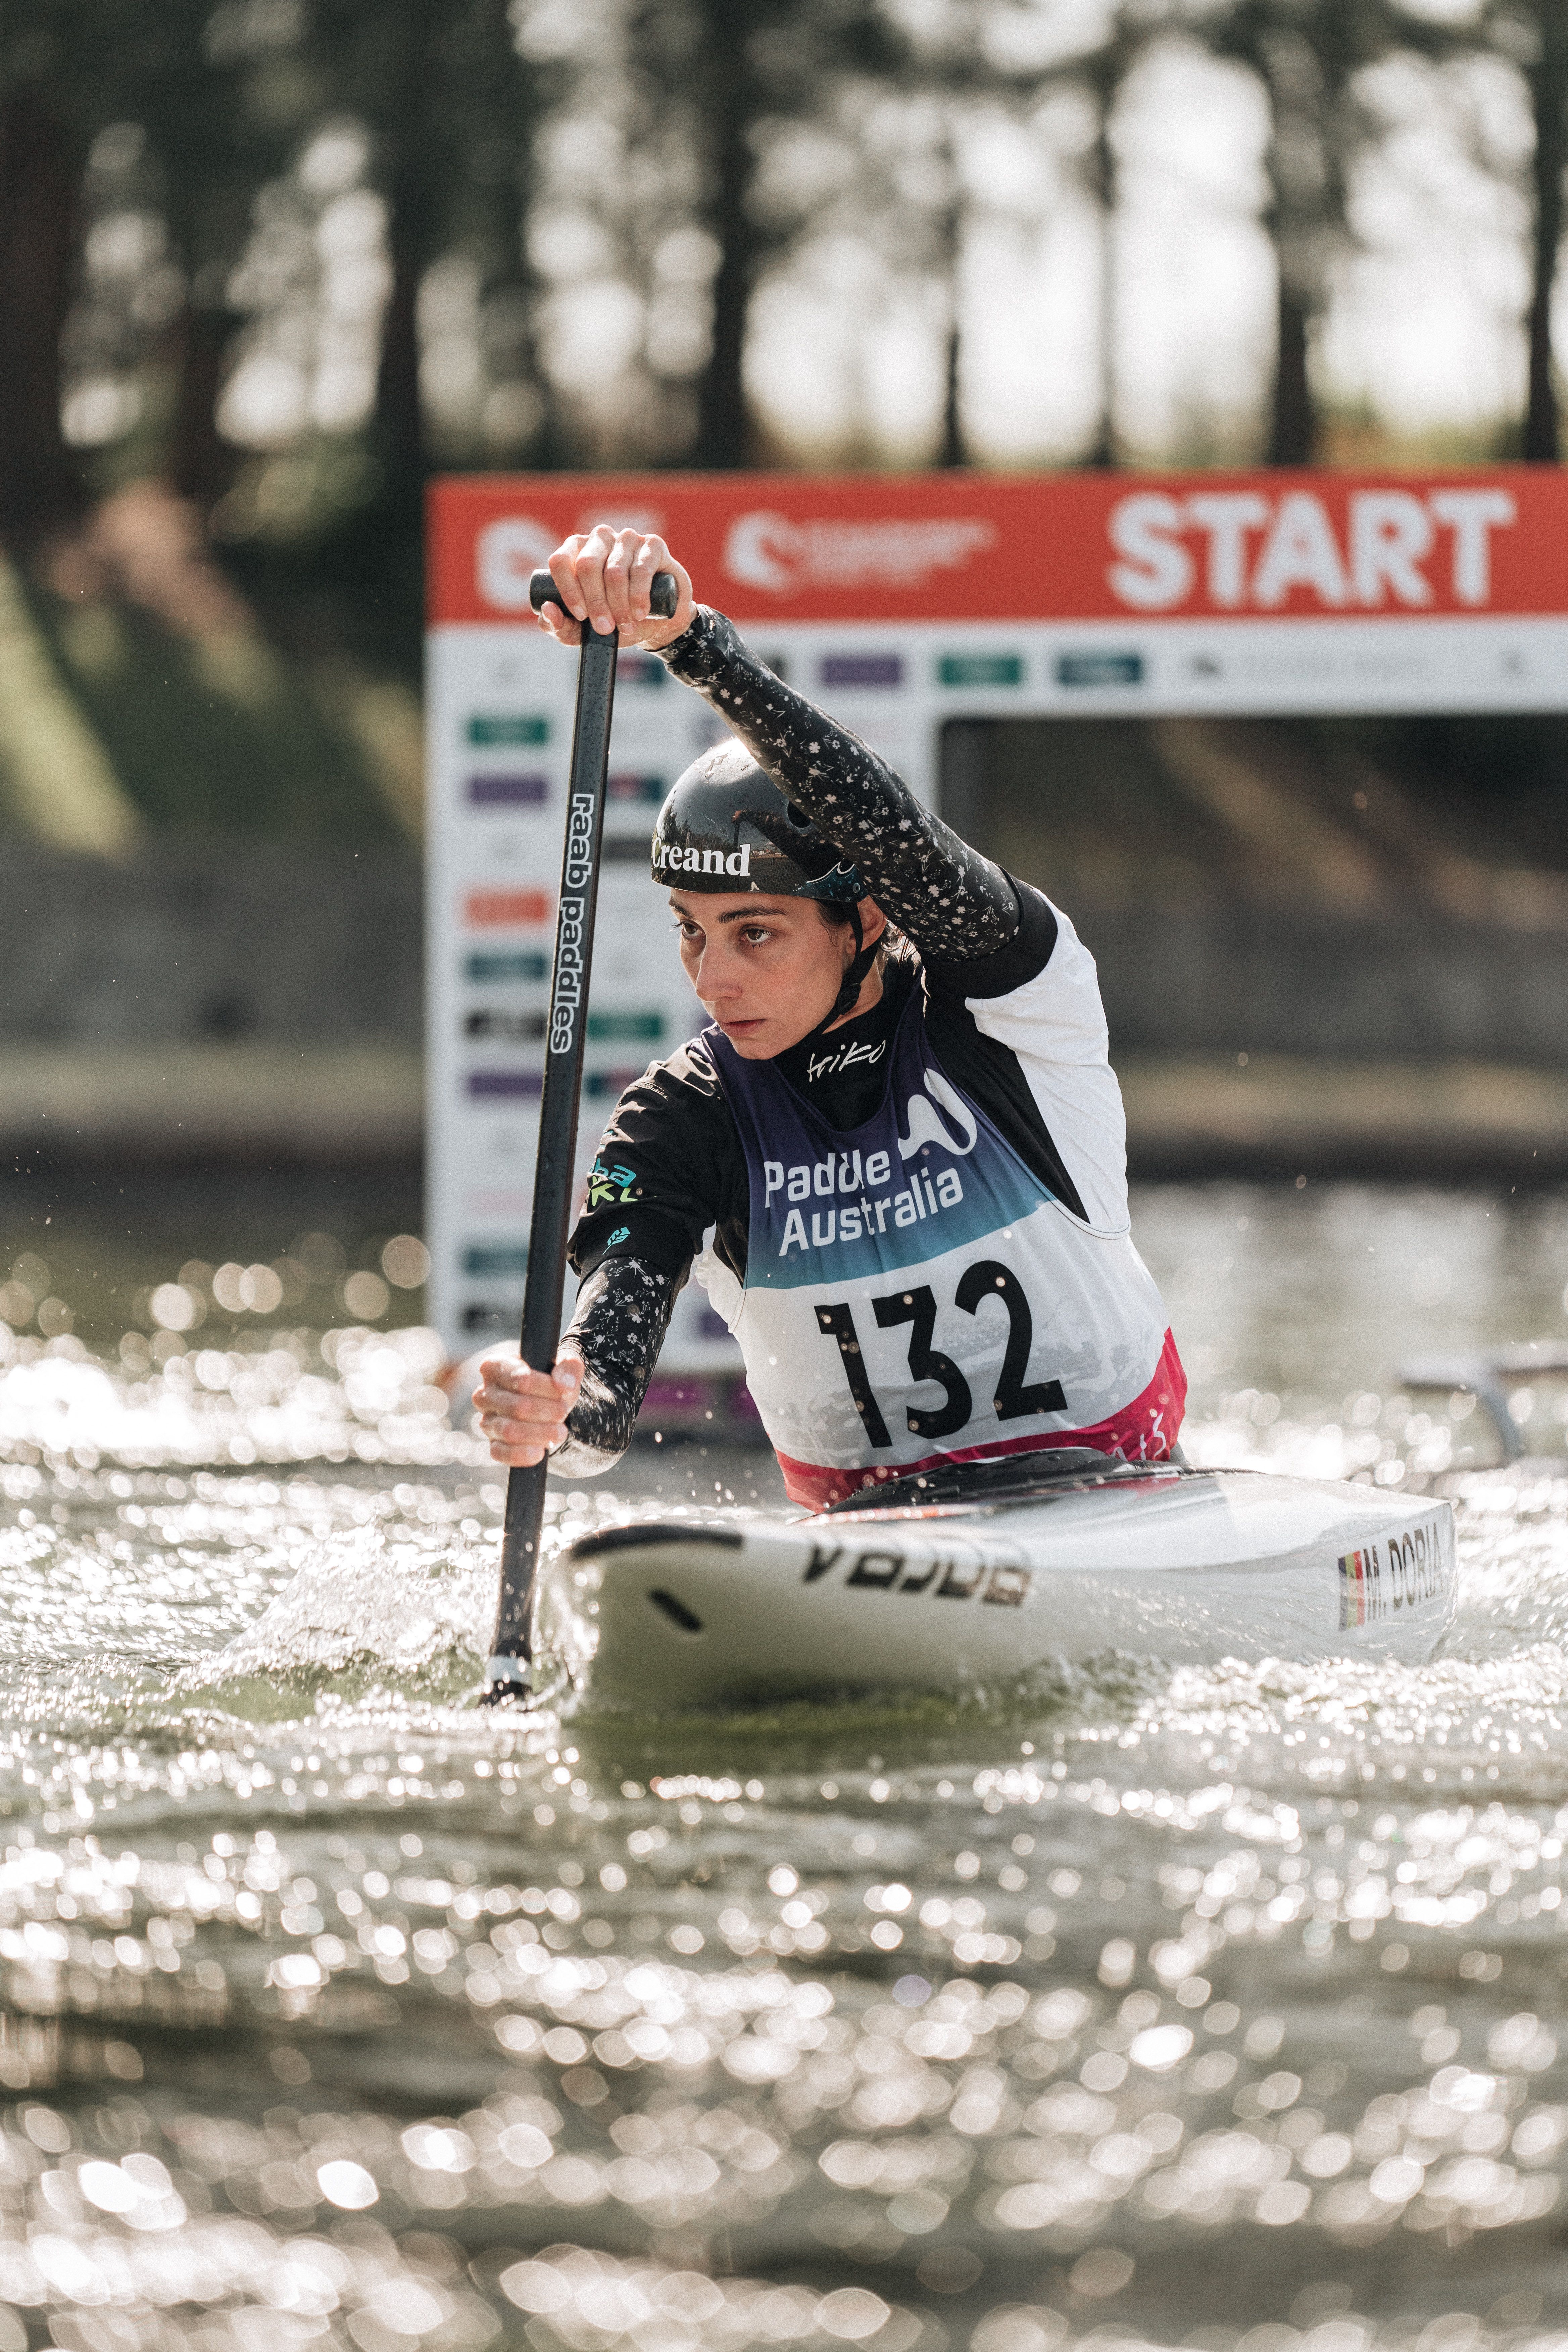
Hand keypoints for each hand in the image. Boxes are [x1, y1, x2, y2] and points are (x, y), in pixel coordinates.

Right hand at [472, 1346, 583, 1466]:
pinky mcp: (492, 1444)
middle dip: (547, 1411)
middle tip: (563, 1411)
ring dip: (540, 1433)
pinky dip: (522, 1454)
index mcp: (495, 1367)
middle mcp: (484, 1394)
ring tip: (559, 1431)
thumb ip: (569, 1367)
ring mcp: (486, 1421)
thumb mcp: (563, 1368)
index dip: (546, 1387)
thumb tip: (564, 1384)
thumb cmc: (550, 1382)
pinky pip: (500, 1453)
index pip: (520, 1378)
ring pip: (509, 1431)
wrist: (546, 1406)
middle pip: (517, 1406)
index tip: (564, 1391)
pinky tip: (540, 1451)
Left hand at [537, 526, 694, 650]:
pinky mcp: (652, 545)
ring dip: (619, 604)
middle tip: (604, 628)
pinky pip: (641, 569)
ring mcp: (626, 538)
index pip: (560, 561)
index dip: (568, 590)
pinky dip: (639, 596)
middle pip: (587, 565)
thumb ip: (559, 626)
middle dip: (595, 602)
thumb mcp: (584, 631)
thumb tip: (548, 609)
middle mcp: (599, 538)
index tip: (580, 616)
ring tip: (625, 626)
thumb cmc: (614, 620)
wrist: (657, 621)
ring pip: (614, 571)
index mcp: (576, 551)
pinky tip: (640, 613)